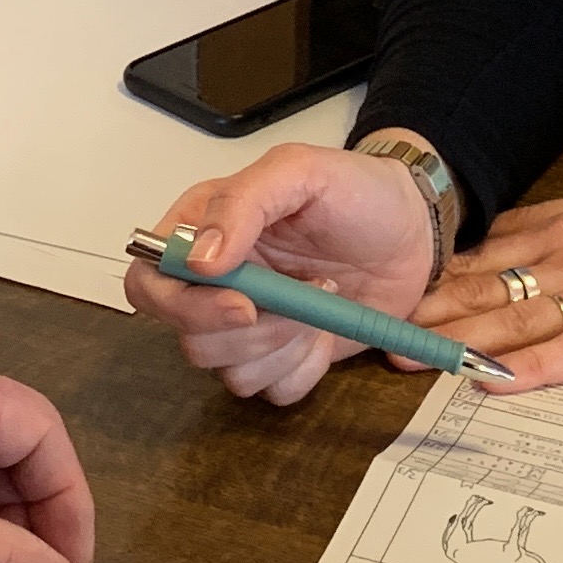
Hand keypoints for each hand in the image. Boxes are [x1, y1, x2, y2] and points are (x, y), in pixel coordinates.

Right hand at [122, 143, 437, 404]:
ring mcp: (249, 326)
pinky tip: (328, 333)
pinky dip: (304, 369)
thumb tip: (198, 259)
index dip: (182, 306)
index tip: (243, 304)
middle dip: (255, 330)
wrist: (414, 229)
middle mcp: (216, 285)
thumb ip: (242, 202)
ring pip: (231, 373)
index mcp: (201, 232)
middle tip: (307, 295)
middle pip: (190, 339)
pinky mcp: (284, 356)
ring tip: (323, 302)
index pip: (148, 283)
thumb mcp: (300, 171)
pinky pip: (273, 390)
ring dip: (284, 347)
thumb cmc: (356, 191)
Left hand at [401, 156, 562, 389]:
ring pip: (522, 318)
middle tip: (373, 335)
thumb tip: (508, 238)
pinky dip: (537, 367)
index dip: (434, 279)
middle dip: (429, 314)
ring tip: (412, 361)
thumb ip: (562, 223)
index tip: (387, 296)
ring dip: (462, 342)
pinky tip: (498, 380)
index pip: (486, 255)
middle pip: (489, 287)